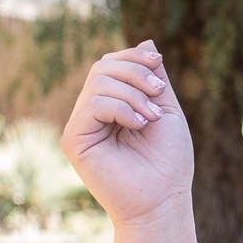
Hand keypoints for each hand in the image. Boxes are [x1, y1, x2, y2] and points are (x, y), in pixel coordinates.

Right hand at [60, 40, 194, 225]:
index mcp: (112, 105)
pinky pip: (93, 104)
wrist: (164, 201)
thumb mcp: (166, 109)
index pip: (111, 64)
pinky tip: (139, 125)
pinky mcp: (73, 140)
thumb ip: (154, 78)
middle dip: (135, 72)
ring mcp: (81, 126)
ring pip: (98, 82)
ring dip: (132, 93)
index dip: (133, 57)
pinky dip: (120, 108)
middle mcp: (91, 113)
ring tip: (151, 118)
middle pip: (103, 67)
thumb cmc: (169, 163)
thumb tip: (147, 41)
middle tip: (158, 94)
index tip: (158, 64)